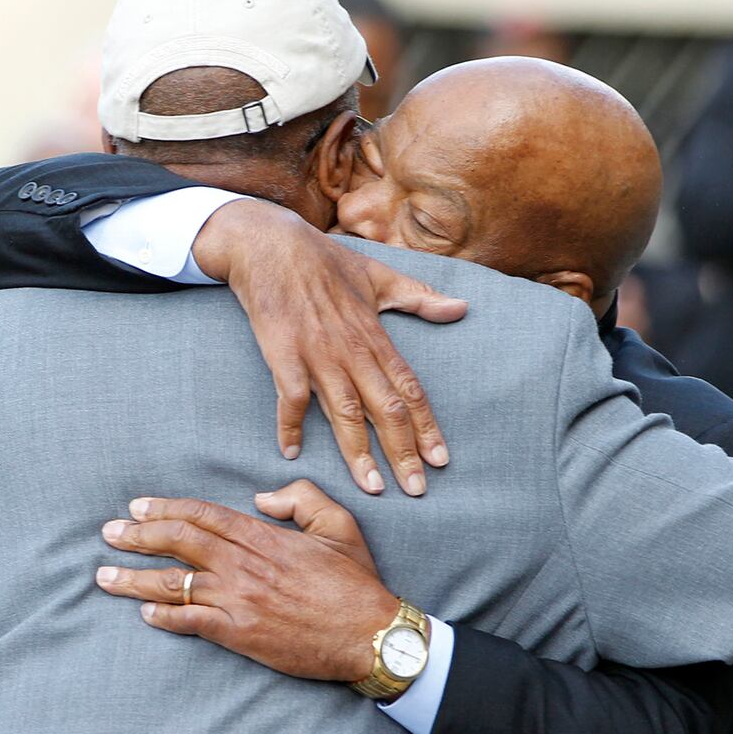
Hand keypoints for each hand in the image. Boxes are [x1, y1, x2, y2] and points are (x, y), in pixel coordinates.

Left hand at [94, 481, 399, 682]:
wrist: (372, 636)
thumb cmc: (357, 583)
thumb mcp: (339, 525)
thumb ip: (301, 499)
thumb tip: (262, 497)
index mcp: (264, 537)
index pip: (202, 515)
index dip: (165, 508)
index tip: (137, 508)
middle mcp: (245, 566)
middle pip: (179, 542)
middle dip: (138, 535)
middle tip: (109, 533)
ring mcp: (240, 601)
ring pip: (175, 583)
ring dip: (134, 577)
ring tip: (104, 574)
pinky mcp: (242, 634)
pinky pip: (191, 623)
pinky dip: (163, 616)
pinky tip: (143, 612)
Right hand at [192, 199, 466, 496]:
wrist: (270, 243)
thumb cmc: (323, 260)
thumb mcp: (378, 276)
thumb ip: (419, 298)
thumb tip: (461, 307)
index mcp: (376, 335)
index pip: (410, 389)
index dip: (427, 426)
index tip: (441, 460)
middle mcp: (352, 349)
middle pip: (385, 409)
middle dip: (403, 452)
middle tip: (416, 490)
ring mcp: (317, 353)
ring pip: (345, 412)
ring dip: (358, 452)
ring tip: (371, 488)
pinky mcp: (282, 353)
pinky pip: (290, 398)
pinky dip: (290, 426)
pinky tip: (292, 453)